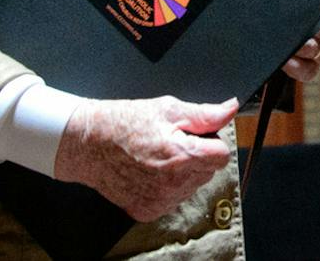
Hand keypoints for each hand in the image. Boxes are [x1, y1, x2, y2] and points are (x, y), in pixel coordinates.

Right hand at [53, 95, 236, 221]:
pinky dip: (167, 187)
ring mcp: (160, 200)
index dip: (211, 141)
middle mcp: (173, 183)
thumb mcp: (169, 109)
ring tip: (158, 156)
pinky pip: (172, 199)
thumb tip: (231, 109)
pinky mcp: (147, 211)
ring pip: (192, 186)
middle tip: (172, 141)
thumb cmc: (126, 123)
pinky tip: (150, 172)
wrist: (88, 145)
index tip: (196, 135)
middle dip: (197, 156)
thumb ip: (205, 114)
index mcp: (182, 156)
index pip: (222, 156)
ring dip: (183, 173)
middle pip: (208, 171)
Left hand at [284, 0, 319, 81]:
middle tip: (307, 28)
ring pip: (316, 53)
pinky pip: (307, 72)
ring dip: (305, 48)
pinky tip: (286, 62)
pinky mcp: (306, 69)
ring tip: (294, 45)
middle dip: (318, 30)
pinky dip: (298, 68)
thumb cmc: (295, 4)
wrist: (269, 24)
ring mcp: (318, 53)